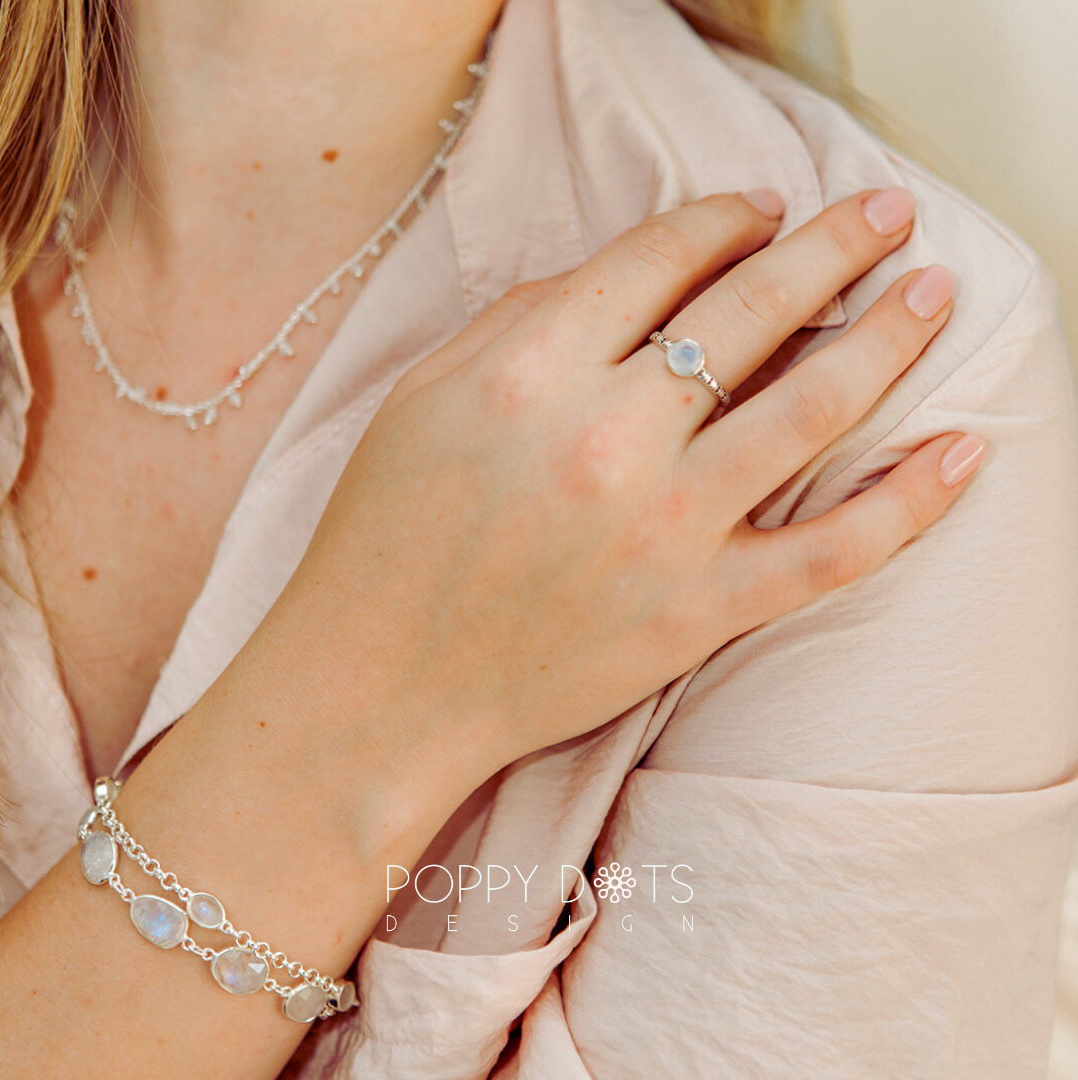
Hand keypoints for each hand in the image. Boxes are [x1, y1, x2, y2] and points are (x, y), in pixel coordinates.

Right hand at [280, 187, 977, 773]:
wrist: (380, 683)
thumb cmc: (384, 538)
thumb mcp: (424, 396)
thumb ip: (523, 320)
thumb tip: (626, 275)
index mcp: (531, 369)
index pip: (660, 258)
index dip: (724, 218)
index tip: (762, 210)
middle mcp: (609, 436)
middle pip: (753, 308)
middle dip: (833, 245)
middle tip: (884, 215)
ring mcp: (665, 529)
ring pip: (813, 409)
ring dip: (886, 339)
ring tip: (929, 296)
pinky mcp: (700, 612)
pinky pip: (833, 550)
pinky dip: (910, 501)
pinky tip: (962, 452)